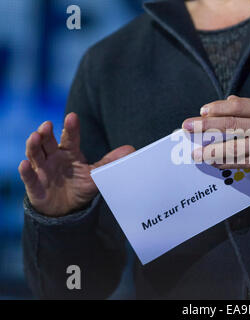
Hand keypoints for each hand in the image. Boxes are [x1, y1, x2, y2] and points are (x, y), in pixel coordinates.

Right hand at [18, 113, 134, 216]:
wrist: (67, 209)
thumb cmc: (80, 186)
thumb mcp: (96, 174)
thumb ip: (110, 162)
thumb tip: (131, 149)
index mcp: (69, 152)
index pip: (70, 137)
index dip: (70, 128)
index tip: (72, 117)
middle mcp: (54, 157)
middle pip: (48, 142)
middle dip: (46, 133)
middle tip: (47, 125)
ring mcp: (43, 170)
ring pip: (35, 154)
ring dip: (34, 145)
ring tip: (36, 136)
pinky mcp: (35, 185)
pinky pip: (29, 177)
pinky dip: (25, 171)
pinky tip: (24, 164)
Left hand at [182, 95, 249, 174]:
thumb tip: (227, 100)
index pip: (239, 106)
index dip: (219, 107)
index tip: (202, 110)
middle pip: (233, 125)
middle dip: (207, 126)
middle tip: (188, 127)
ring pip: (235, 148)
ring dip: (212, 150)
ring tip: (196, 152)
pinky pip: (242, 163)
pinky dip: (226, 163)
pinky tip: (213, 161)